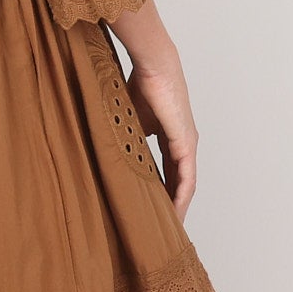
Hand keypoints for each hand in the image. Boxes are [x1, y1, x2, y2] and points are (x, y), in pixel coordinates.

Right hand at [105, 0, 197, 219]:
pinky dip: (180, 196)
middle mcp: (182, 142)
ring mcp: (187, 144)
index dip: (160, 190)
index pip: (167, 170)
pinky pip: (186, 178)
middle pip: (178, 181)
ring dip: (177, 206)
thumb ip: (124, 135)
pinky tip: (174, 212)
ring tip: (167, 227)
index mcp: (169, 136)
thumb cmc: (138, 82)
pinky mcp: (186, 143)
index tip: (150, 207)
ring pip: (185, 184)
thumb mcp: (128, 117)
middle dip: (169, 204)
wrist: (153, 63)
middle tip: (160, 226)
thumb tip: (105, 148)